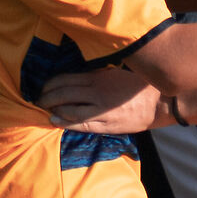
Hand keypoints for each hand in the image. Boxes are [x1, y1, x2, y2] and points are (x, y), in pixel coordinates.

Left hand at [38, 67, 161, 132]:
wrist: (158, 103)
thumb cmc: (136, 86)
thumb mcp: (115, 73)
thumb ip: (96, 74)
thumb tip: (77, 76)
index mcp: (98, 77)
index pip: (65, 78)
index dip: (50, 84)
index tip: (43, 88)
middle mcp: (97, 91)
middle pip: (63, 93)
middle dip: (47, 97)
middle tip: (38, 100)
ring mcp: (101, 109)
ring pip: (70, 109)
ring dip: (54, 109)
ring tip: (46, 110)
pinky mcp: (106, 124)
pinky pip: (81, 124)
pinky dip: (66, 122)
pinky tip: (55, 121)